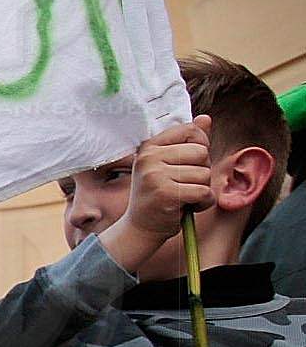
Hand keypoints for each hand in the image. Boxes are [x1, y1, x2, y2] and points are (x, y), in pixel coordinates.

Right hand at [101, 116, 213, 271]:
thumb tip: (205, 119)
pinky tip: (187, 207)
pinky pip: (203, 192)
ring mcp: (155, 176)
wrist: (140, 228)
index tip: (187, 164)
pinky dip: (202, 203)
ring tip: (183, 197)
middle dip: (202, 171)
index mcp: (150, 146)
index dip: (200, 147)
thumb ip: (188, 142)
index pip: (191, 131)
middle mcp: (149, 158)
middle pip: (202, 153)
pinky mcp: (165, 194)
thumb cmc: (158, 195)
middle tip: (184, 184)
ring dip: (202, 190)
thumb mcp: (169, 164)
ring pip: (204, 174)